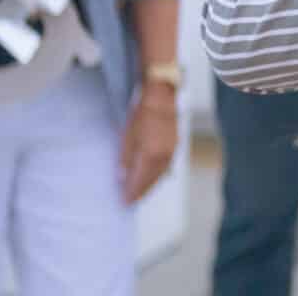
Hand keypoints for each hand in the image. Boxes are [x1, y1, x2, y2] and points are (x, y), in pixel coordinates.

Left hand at [120, 83, 177, 203]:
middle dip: (141, 191)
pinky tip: (152, 175)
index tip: (124, 203)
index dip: (131, 193)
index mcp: (151, 153)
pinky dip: (158, 173)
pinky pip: (167, 165)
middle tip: (131, 200)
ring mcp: (172, 149)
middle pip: (152, 180)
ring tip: (141, 191)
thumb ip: (125, 158)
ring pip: (161, 173)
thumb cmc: (141, 112)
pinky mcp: (175, 144)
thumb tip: (122, 176)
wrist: (161, 94)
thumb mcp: (127, 135)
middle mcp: (164, 155)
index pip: (140, 180)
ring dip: (151, 184)